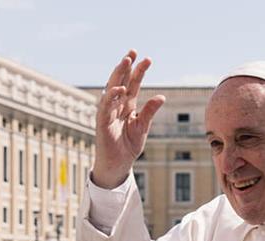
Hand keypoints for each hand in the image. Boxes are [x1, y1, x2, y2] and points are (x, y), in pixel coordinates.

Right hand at [93, 50, 165, 188]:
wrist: (118, 165)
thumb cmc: (128, 146)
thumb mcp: (142, 127)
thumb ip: (150, 111)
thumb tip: (161, 96)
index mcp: (128, 105)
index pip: (133, 84)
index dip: (139, 71)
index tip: (147, 58)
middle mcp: (117, 105)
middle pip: (121, 81)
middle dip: (126, 66)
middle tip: (133, 52)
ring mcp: (108, 112)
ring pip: (112, 89)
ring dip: (118, 75)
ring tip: (126, 61)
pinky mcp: (102, 122)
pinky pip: (106, 107)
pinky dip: (112, 97)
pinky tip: (120, 88)